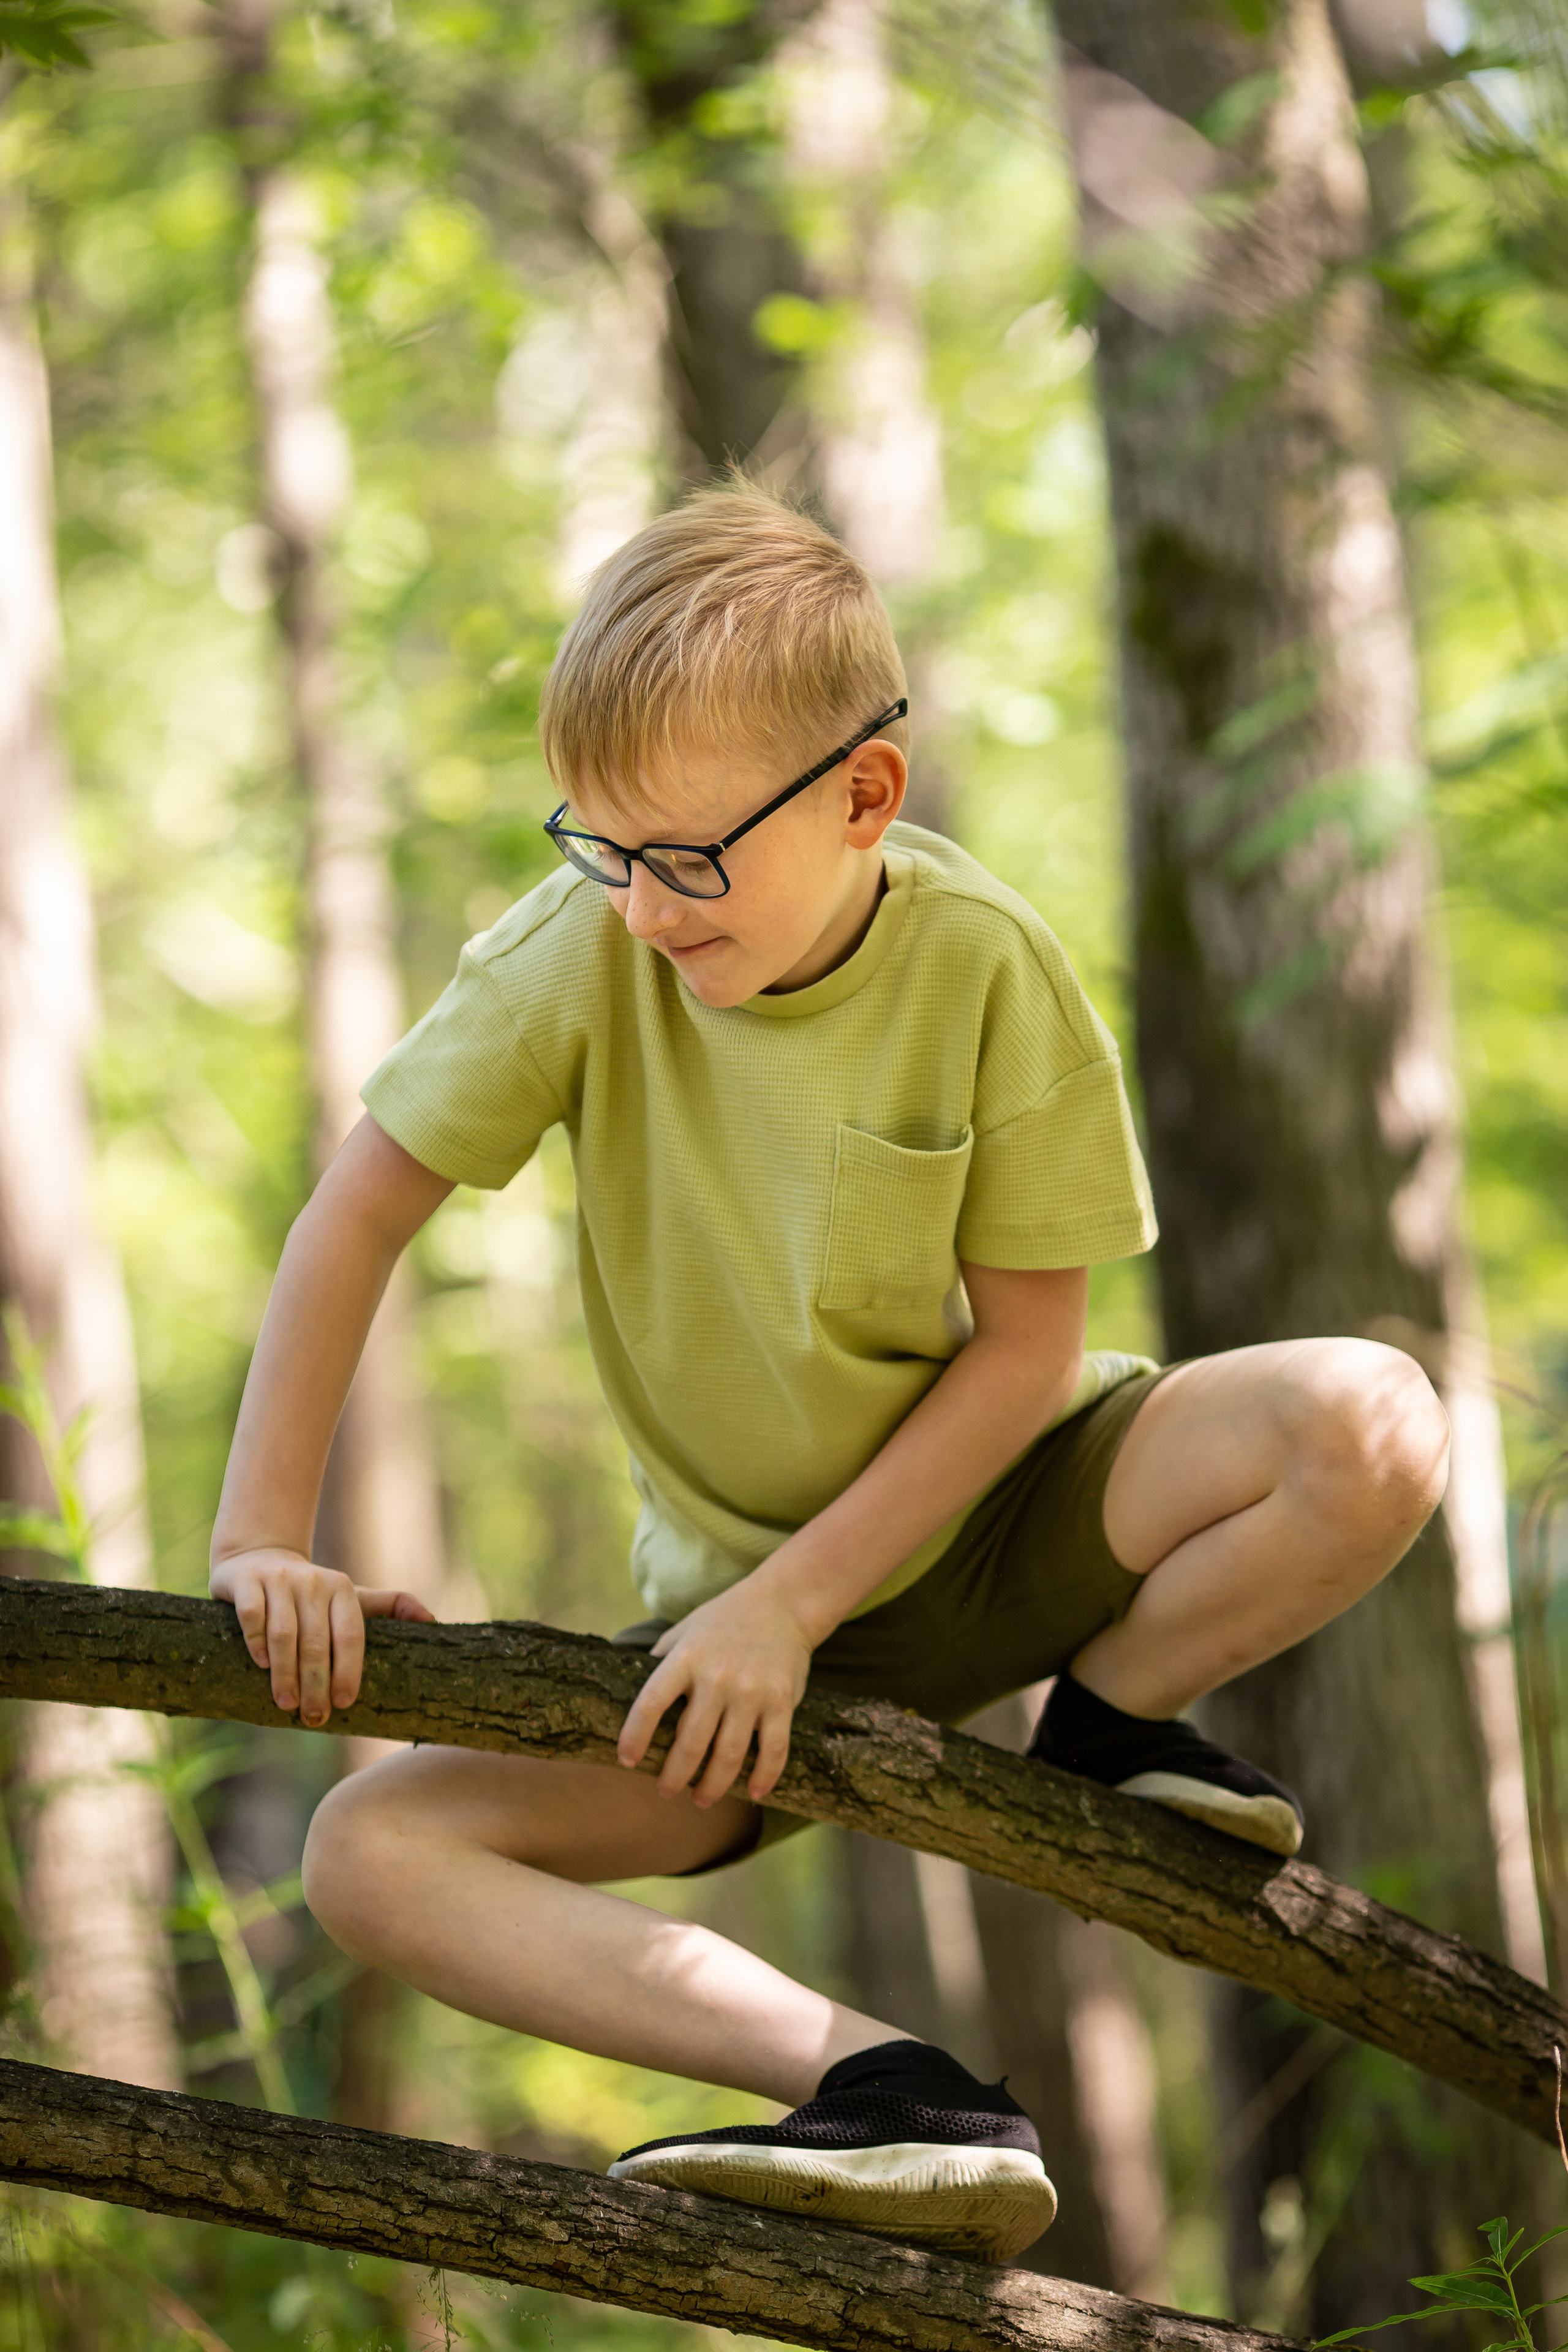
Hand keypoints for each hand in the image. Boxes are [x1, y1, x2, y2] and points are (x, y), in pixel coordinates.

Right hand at [210, 1547, 435, 1726]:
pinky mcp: (247, 1581)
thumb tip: (433, 1620)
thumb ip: (389, 1606)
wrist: (259, 1558)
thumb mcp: (349, 1597)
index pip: (350, 1635)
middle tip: (314, 1717)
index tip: (345, 1703)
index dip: (349, 1670)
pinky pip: (253, 1615)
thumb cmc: (311, 1592)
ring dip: (286, 1672)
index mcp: (342, 1589)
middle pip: (316, 1641)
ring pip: (284, 1633)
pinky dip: (258, 1641)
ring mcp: (279, 1580)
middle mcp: (313, 1582)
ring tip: (287, 1704)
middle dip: (316, 1684)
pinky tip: (262, 1664)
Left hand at [615, 1576, 813, 1806]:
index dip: (635, 1736)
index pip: (651, 1703)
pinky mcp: (782, 1700)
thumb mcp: (684, 1630)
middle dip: (674, 1776)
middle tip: (665, 1792)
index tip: (626, 1761)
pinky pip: (773, 1749)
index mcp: (686, 1657)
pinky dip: (764, 1776)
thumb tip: (626, 1691)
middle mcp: (718, 1676)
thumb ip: (660, 1659)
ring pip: (729, 1755)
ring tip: (701, 1799)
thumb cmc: (724, 1619)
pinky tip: (754, 1792)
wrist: (783, 1602)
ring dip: (713, 1786)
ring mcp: (752, 1691)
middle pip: (691, 1742)